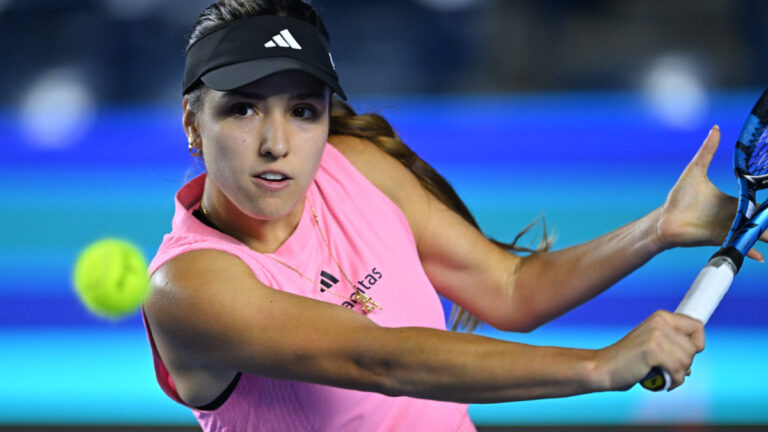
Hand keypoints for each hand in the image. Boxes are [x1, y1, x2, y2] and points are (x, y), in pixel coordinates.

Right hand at [595, 310, 704, 390]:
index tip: (683, 355)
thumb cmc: (628, 361)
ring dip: (677, 375)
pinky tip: (659, 381)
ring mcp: (656, 335)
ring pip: (687, 361)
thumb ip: (672, 345)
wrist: (603, 368)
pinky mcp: (653, 350)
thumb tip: (695, 356)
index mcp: (661, 317)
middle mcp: (660, 322)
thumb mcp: (652, 344)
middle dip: (684, 364)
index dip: (696, 344)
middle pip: (693, 349)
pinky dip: (672, 381)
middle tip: (665, 369)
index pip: (697, 327)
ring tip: (661, 375)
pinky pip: (678, 371)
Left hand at [655, 126, 764, 260]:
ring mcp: (729, 229)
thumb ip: (707, 151)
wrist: (664, 219)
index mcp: (733, 201)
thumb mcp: (695, 170)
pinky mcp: (720, 239)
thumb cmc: (679, 197)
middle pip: (760, 217)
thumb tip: (715, 129)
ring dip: (765, 233)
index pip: (757, 199)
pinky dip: (748, 251)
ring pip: (753, 231)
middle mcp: (735, 216)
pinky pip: (737, 245)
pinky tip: (759, 256)